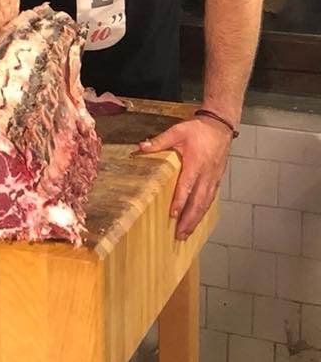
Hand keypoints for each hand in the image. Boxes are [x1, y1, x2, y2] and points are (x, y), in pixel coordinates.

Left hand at [138, 117, 230, 240]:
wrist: (220, 127)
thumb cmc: (199, 130)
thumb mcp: (177, 131)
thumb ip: (160, 141)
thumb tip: (141, 147)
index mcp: (196, 163)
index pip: (187, 186)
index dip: (180, 201)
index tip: (173, 214)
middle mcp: (206, 174)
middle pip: (198, 201)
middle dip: (189, 219)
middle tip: (180, 234)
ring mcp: (213, 178)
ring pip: (205, 203)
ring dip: (196, 219)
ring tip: (187, 233)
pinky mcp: (216, 180)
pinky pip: (210, 199)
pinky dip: (203, 211)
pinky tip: (197, 219)